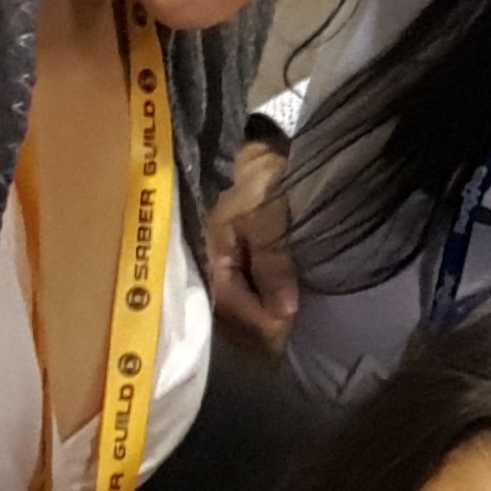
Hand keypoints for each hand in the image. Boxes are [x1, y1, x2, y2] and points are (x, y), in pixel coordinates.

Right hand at [206, 142, 296, 356]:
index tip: (284, 331)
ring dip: (255, 322)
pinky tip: (272, 314)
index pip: (230, 303)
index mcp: (208, 253)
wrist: (252, 148)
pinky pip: (237, 296)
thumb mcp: (269, 217)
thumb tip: (283, 312)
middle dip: (255, 330)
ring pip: (231, 309)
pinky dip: (255, 308)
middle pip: (226, 314)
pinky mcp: (224, 263)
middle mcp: (204, 265)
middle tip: (285, 341)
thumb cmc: (260, 179)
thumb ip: (273, 262)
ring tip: (282, 334)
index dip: (258, 322)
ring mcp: (213, 265)